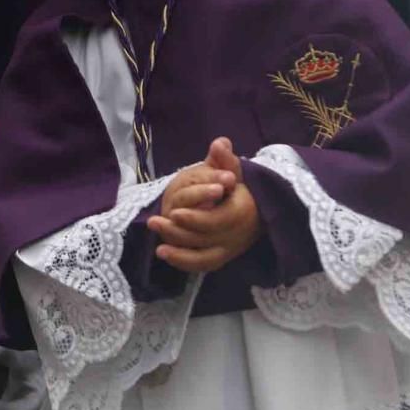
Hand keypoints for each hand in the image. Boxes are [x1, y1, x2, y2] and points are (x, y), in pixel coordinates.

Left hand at [148, 138, 262, 272]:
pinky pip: (202, 265)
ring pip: (203, 257)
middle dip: (177, 232)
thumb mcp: (233, 171)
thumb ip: (225, 159)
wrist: (256, 211)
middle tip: (153, 221)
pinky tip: (165, 254)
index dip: (194, 219)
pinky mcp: (222, 257)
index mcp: (241, 213)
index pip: (216, 221)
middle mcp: (236, 235)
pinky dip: (184, 263)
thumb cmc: (239, 187)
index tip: (174, 212)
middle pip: (204, 239)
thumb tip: (219, 143)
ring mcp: (229, 249)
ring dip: (178, 253)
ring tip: (156, 246)